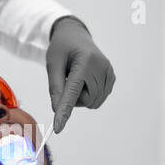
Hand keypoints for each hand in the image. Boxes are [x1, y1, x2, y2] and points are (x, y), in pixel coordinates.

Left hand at [47, 16, 115, 132]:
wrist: (75, 37)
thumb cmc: (61, 49)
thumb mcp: (53, 64)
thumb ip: (55, 87)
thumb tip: (56, 109)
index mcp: (85, 61)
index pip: (73, 92)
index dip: (64, 111)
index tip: (58, 128)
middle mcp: (101, 67)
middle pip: (83, 100)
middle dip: (72, 97)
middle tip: (67, 78)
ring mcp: (109, 73)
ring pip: (91, 102)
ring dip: (80, 96)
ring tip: (76, 77)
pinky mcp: (112, 78)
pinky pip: (97, 99)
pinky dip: (88, 94)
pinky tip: (85, 80)